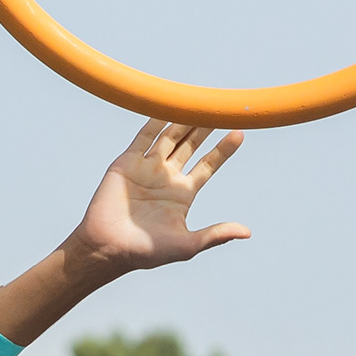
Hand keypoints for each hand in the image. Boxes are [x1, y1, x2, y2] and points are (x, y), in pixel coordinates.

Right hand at [70, 121, 249, 274]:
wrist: (109, 248)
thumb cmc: (147, 252)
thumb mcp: (188, 245)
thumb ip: (216, 235)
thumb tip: (247, 233)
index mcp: (183, 193)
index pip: (208, 165)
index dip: (223, 150)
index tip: (239, 134)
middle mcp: (166, 177)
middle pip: (190, 146)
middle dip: (205, 128)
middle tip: (220, 109)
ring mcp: (146, 168)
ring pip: (169, 137)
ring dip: (183, 121)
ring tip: (199, 103)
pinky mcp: (127, 163)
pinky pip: (143, 138)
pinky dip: (154, 122)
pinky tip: (166, 108)